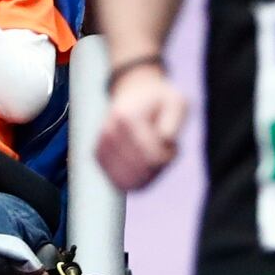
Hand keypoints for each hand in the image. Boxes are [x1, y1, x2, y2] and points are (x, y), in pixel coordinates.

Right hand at [95, 64, 186, 191]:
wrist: (133, 92)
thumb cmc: (159, 101)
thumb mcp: (176, 101)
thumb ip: (174, 120)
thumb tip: (165, 140)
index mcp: (126, 118)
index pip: (152, 157)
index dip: (169, 156)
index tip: (172, 144)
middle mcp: (109, 133)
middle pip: (142, 171)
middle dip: (159, 166)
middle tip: (163, 148)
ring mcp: (101, 146)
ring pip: (130, 181)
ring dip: (148, 173)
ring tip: (152, 153)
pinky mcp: (98, 157)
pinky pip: (121, 182)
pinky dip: (136, 178)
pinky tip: (142, 162)